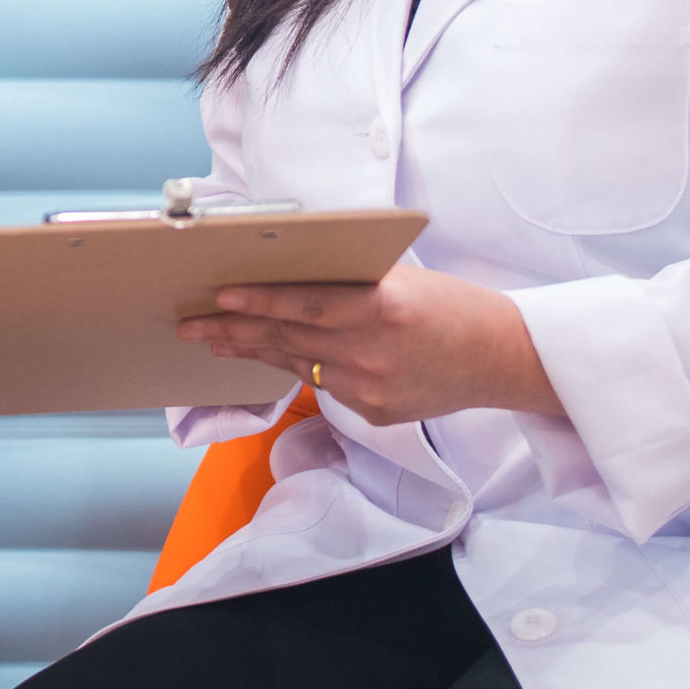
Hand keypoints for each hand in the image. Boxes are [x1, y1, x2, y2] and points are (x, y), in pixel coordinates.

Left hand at [177, 264, 566, 426]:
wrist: (500, 358)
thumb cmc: (449, 304)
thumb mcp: (401, 279)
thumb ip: (349, 284)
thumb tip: (285, 275)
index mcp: (383, 309)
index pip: (306, 305)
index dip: (259, 301)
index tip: (218, 296)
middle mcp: (373, 354)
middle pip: (289, 340)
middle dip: (233, 332)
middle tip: (190, 326)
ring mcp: (371, 390)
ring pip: (298, 365)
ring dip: (253, 351)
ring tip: (214, 340)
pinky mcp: (373, 412)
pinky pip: (324, 385)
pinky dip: (299, 367)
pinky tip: (270, 356)